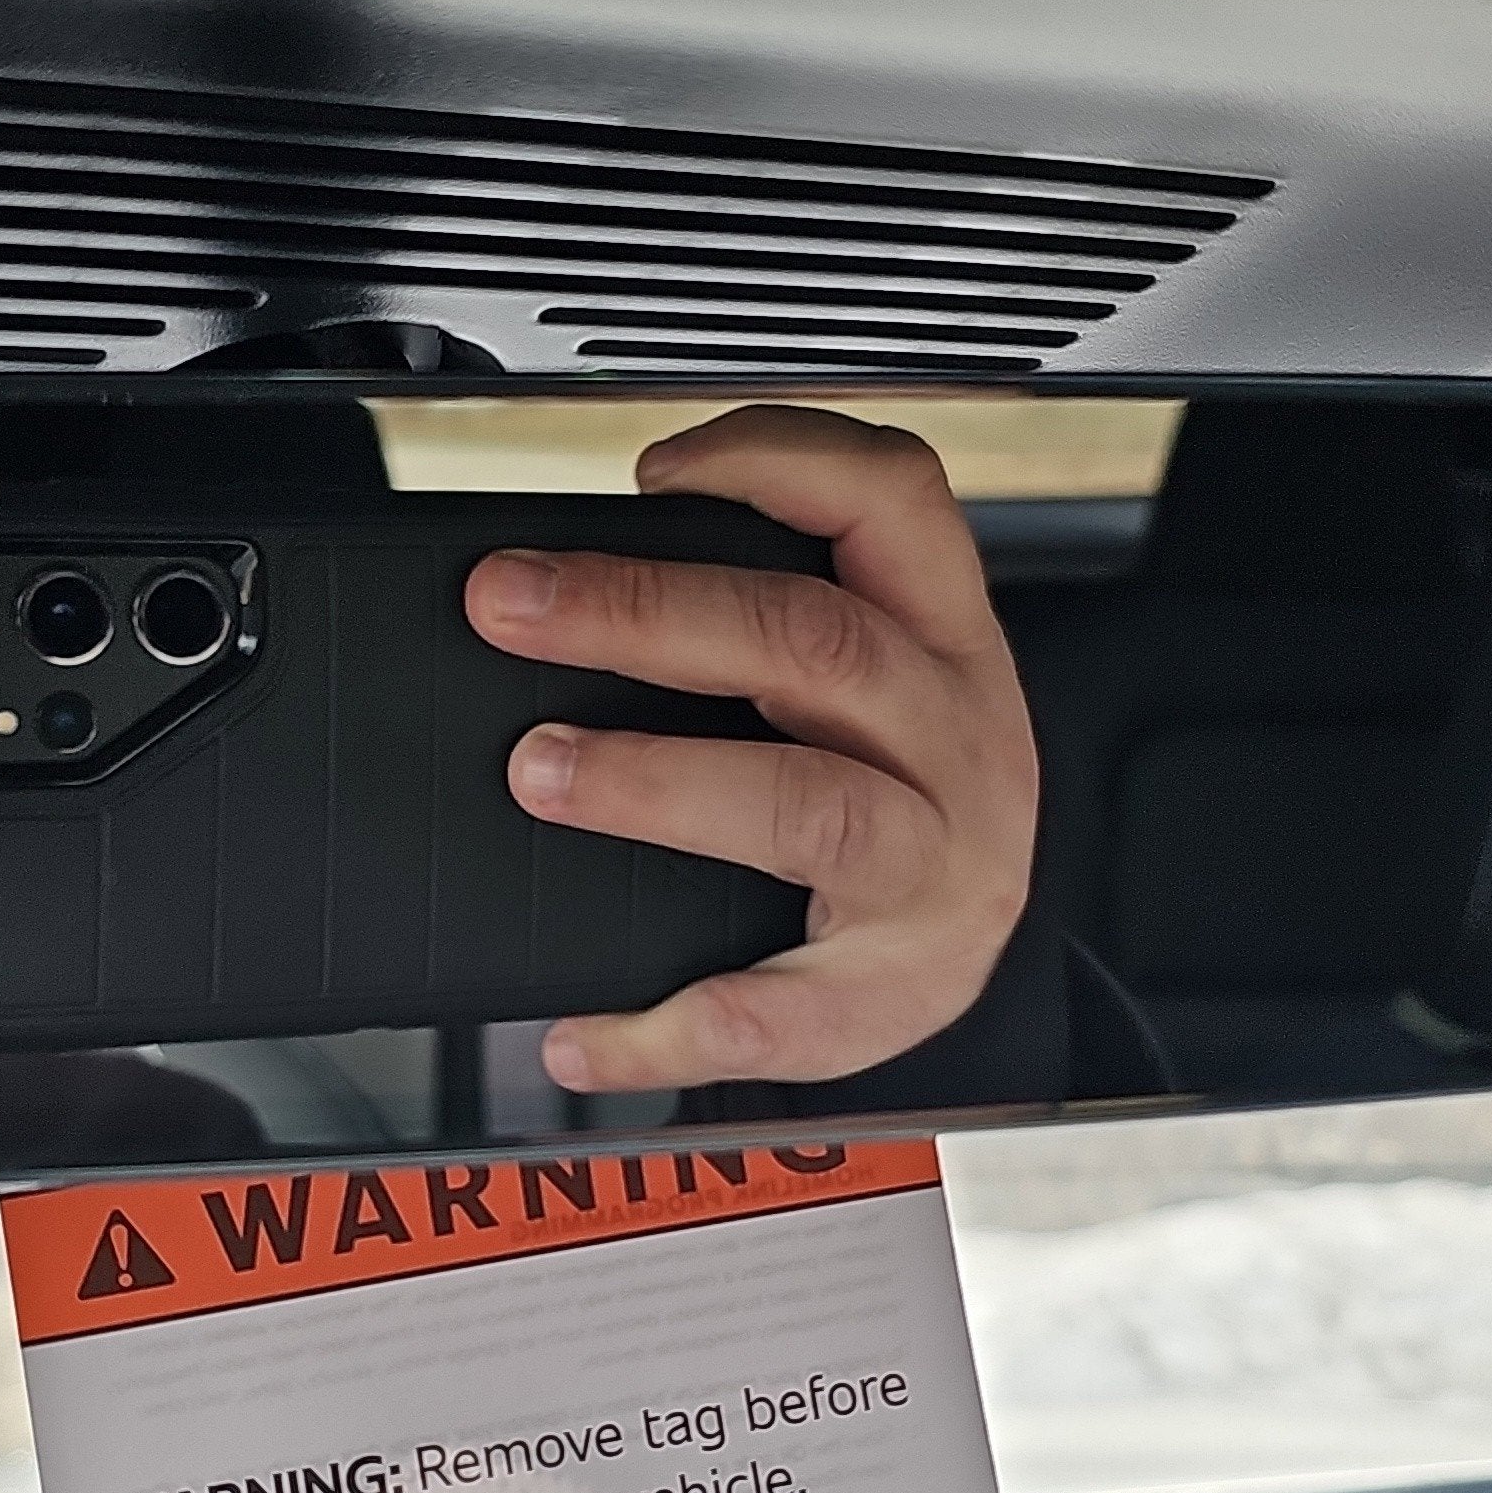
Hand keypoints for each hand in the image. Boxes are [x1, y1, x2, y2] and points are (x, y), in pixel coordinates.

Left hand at [462, 407, 1038, 1092]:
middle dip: (648, 613)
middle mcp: (957, 740)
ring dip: (658, 782)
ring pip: (808, 804)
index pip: (895, 498)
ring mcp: (937, 868)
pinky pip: (784, 1012)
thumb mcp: (875, 679)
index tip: (651, 473)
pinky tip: (578, 1033)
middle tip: (511, 606)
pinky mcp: (897, 990)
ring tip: (538, 771)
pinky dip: (670, 1025)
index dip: (777, 459)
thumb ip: (767, 616)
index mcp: (945, 637)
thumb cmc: (898, 791)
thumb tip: (564, 580)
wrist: (980, 957)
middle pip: (817, 644)